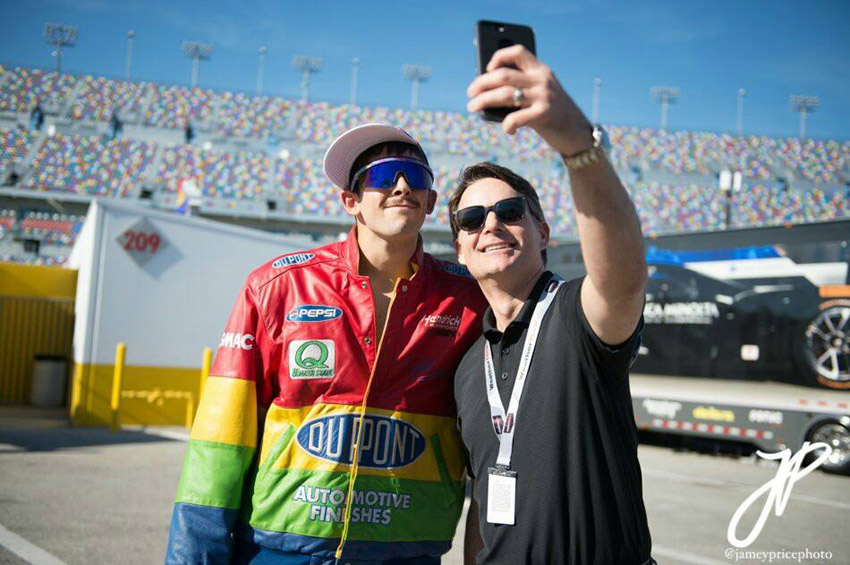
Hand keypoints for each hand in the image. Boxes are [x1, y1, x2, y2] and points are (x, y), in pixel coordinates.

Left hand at [466, 45, 592, 156]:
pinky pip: (517, 117)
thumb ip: (522, 88)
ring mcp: (543, 96)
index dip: (499, 57)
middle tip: (470, 93)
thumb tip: (488, 92)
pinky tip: (506, 129)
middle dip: (481, 83)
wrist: (576, 131)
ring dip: (483, 100)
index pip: (518, 52)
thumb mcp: (540, 93)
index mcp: (540, 70)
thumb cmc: (552, 112)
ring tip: (472, 107)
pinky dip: (507, 124)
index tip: (487, 69)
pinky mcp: (544, 114)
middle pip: (503, 75)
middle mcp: (541, 80)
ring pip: (505, 94)